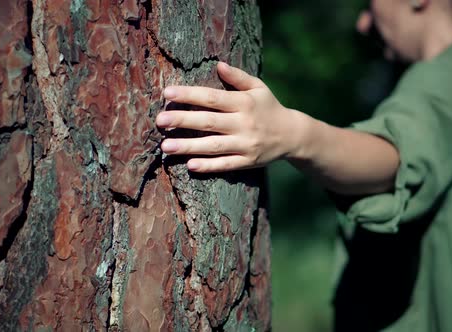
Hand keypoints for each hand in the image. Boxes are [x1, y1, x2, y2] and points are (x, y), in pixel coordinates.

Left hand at [156, 62, 297, 172]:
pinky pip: (226, 165)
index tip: (167, 93)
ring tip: (165, 147)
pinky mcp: (248, 162)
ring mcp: (246, 144)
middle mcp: (244, 123)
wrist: (292, 135)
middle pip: (208, 122)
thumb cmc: (269, 107)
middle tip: (159, 121)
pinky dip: (208, 166)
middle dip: (182, 121)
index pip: (212, 98)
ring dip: (188, 147)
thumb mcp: (258, 87)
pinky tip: (189, 165)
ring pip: (213, 146)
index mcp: (244, 103)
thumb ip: (238, 77)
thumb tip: (218, 64)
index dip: (189, 95)